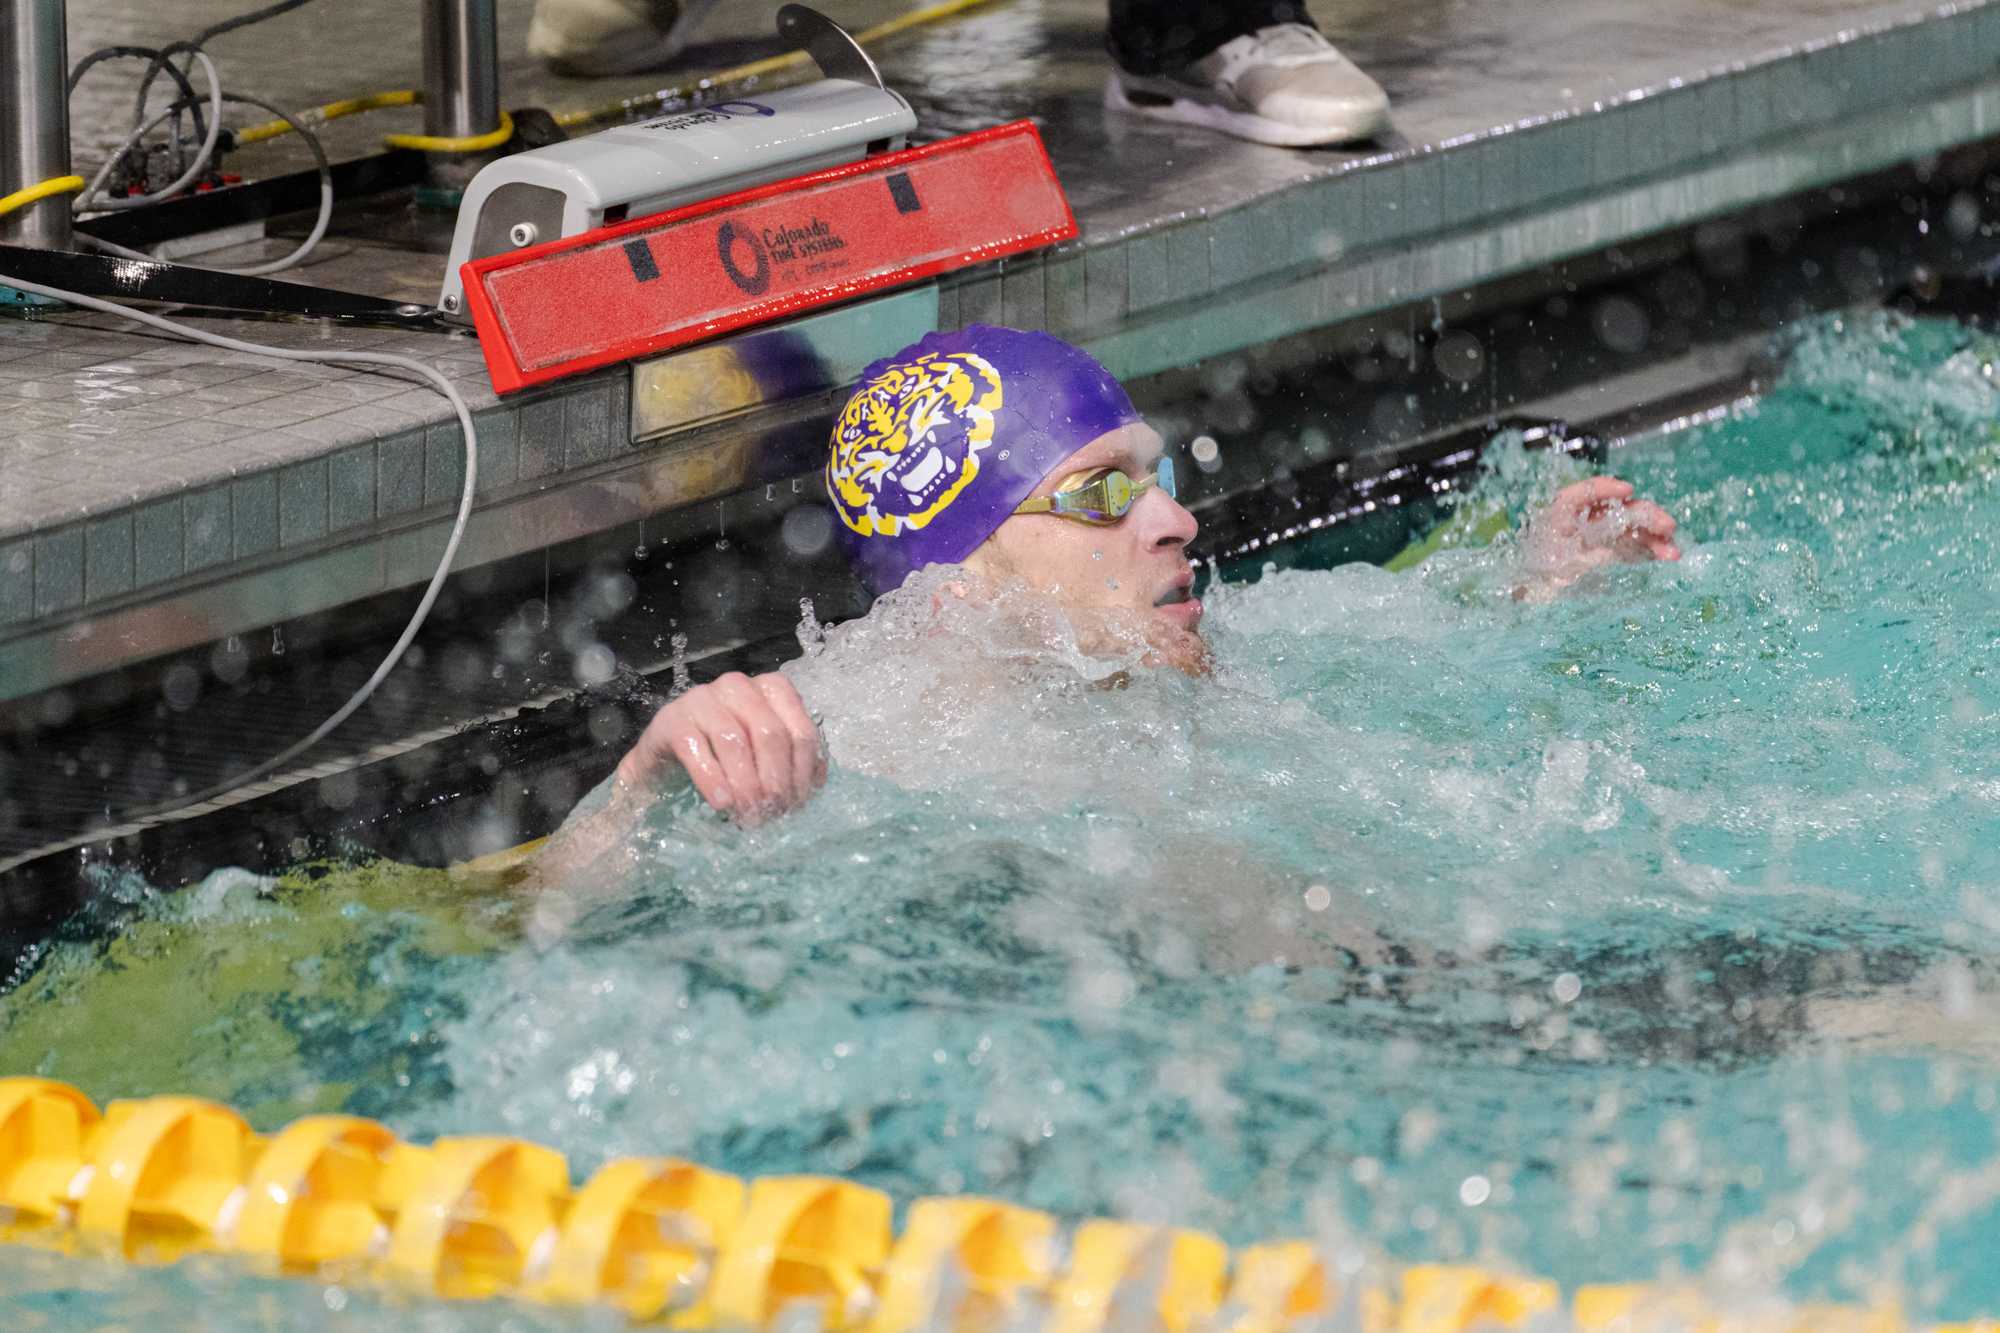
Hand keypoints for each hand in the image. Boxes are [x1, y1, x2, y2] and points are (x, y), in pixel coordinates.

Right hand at [615, 671, 825, 822]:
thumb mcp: (762, 755)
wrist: (666, 756)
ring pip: (735, 741)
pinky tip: (722, 804)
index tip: (797, 804)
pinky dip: (713, 780)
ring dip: (747, 785)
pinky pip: (697, 750)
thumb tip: (815, 783)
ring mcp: (703, 699)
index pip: (800, 730)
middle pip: (770, 735)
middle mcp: (739, 687)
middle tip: (772, 813)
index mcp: (771, 689)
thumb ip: (790, 761)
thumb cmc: (723, 754)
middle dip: (775, 781)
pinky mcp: (672, 719)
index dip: (802, 771)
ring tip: (750, 815)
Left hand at [1521, 476, 1680, 591]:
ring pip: (1634, 528)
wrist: (1538, 596)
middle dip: (1647, 515)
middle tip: (1668, 527)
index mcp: (1566, 513)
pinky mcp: (1613, 549)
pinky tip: (1668, 556)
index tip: (1628, 491)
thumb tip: (1601, 547)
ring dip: (1655, 537)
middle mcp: (1587, 518)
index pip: (1585, 492)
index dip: (1606, 488)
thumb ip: (1575, 550)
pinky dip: (1652, 550)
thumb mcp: (1550, 558)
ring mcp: (1603, 533)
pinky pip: (1635, 545)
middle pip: (1621, 509)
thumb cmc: (1540, 575)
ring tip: (1673, 552)